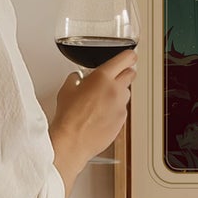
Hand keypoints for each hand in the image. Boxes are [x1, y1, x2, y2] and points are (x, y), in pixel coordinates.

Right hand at [49, 48, 136, 194]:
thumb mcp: (66, 90)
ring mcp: (121, 106)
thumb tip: (78, 78)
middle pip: (131, 74)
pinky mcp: (122, 121)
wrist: (72, 141)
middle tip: (115, 76)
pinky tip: (101, 115)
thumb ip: (76, 79)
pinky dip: (115, 109)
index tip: (130, 56)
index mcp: (102, 78)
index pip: (126, 59)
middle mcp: (116, 90)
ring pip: (127, 93)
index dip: (129, 56)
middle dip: (124, 73)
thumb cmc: (68, 117)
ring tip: (102, 100)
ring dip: (119, 93)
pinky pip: (122, 110)